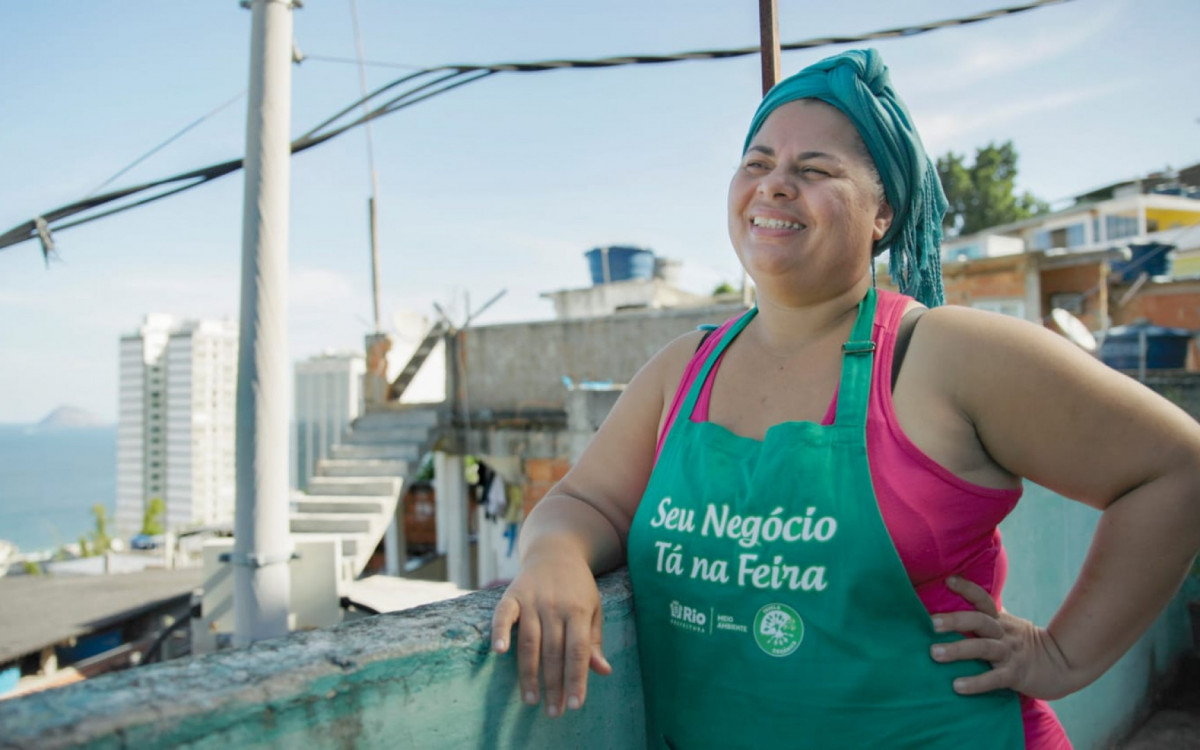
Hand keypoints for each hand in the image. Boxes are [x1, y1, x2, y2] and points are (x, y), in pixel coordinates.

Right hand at [491, 549, 612, 717]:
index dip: (576, 679)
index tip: (575, 705)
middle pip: (554, 652)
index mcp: (578, 610)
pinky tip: (499, 652)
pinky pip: (504, 615)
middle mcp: (555, 606)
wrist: (556, 550)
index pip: (578, 652)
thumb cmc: (577, 586)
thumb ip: (595, 641)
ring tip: (531, 700)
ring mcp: (532, 599)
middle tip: (553, 712)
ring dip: (529, 674)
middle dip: (554, 684)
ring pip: (530, 642)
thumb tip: (603, 671)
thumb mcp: (594, 608)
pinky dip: (500, 632)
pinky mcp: (512, 594)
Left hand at [929, 575, 1078, 699]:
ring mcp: (1010, 653)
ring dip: (958, 650)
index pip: (983, 600)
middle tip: (932, 623)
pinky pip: (994, 679)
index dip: (967, 589)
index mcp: (1000, 620)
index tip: (948, 580)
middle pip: (980, 621)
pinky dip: (976, 683)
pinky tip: (957, 686)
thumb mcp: (1008, 625)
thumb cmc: (1024, 644)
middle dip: (955, 620)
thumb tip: (957, 605)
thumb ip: (986, 617)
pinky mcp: (1016, 675)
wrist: (1062, 666)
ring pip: (983, 648)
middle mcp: (1004, 633)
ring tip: (934, 653)